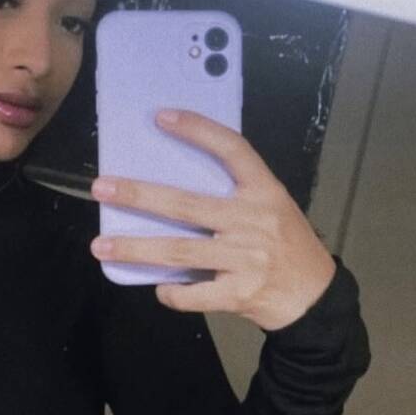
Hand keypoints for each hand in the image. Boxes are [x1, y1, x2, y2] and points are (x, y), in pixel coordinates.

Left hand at [89, 109, 336, 331]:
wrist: (314, 297)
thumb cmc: (286, 246)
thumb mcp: (272, 208)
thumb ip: (234, 196)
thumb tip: (170, 192)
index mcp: (265, 192)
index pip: (233, 149)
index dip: (198, 130)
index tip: (161, 117)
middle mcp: (254, 221)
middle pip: (186, 204)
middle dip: (139, 196)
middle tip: (102, 188)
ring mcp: (246, 259)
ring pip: (179, 250)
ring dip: (135, 249)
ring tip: (101, 246)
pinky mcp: (239, 294)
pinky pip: (192, 294)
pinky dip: (171, 292)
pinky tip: (158, 287)